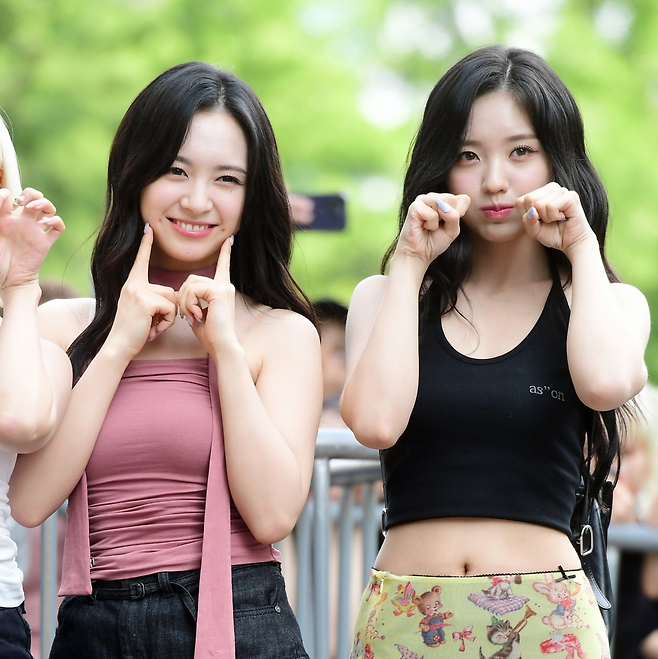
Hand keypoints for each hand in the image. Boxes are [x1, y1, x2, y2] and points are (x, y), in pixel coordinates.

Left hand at [0, 188, 64, 291]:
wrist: (8, 281)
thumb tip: (5, 193)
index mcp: (5, 219)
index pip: (12, 197)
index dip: (10, 193)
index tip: (6, 200)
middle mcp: (22, 223)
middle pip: (34, 198)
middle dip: (32, 194)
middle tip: (24, 202)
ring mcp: (35, 232)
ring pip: (48, 209)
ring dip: (45, 204)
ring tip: (35, 208)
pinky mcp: (46, 242)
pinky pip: (58, 227)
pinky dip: (56, 221)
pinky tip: (45, 224)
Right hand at [105, 226, 176, 358]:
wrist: (119, 346)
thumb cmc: (134, 332)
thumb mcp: (143, 310)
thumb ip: (154, 298)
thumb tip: (175, 296)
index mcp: (132, 284)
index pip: (141, 260)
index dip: (146, 244)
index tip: (149, 228)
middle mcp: (134, 284)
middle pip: (170, 291)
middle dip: (169, 311)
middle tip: (152, 323)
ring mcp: (138, 291)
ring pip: (172, 299)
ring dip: (169, 317)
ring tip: (152, 326)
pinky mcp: (146, 300)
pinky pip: (171, 308)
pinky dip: (167, 322)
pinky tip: (152, 329)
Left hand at [177, 236, 236, 354]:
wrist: (222, 345)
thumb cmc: (211, 335)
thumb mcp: (199, 313)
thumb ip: (193, 300)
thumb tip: (181, 292)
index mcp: (222, 289)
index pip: (223, 266)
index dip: (225, 253)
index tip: (228, 240)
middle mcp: (225, 285)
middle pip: (191, 278)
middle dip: (183, 297)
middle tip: (188, 315)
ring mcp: (223, 287)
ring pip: (189, 284)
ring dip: (184, 302)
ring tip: (192, 317)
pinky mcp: (218, 291)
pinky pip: (192, 290)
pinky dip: (189, 304)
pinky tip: (197, 315)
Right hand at [395, 193, 470, 268]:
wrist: (419, 254)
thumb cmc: (434, 242)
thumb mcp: (453, 230)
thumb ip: (454, 216)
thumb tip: (444, 206)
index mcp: (444, 200)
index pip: (464, 199)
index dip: (460, 214)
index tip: (449, 224)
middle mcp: (433, 197)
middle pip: (452, 199)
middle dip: (448, 217)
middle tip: (438, 226)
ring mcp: (422, 200)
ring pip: (442, 202)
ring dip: (439, 220)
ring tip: (429, 226)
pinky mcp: (414, 207)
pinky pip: (432, 214)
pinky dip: (430, 225)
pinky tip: (423, 226)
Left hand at [516, 182, 595, 254]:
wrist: (572, 242)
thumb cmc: (553, 234)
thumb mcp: (534, 230)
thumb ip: (528, 221)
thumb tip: (532, 211)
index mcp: (540, 193)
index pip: (520, 201)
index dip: (527, 215)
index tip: (538, 220)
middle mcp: (550, 188)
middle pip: (529, 199)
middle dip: (537, 215)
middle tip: (549, 220)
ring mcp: (561, 190)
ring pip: (540, 203)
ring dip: (547, 217)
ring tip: (556, 218)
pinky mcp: (571, 196)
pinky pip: (551, 206)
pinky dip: (554, 216)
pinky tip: (563, 217)